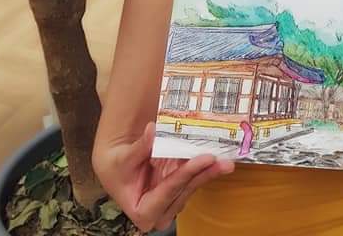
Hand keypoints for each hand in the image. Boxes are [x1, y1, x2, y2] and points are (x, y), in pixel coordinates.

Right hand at [93, 121, 234, 232]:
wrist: (117, 167)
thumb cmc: (118, 166)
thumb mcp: (124, 158)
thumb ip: (140, 147)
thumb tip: (152, 129)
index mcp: (143, 211)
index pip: (169, 191)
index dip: (187, 174)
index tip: (205, 159)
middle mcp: (159, 212)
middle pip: (185, 190)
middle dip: (204, 174)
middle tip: (224, 161)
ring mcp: (170, 203)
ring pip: (192, 186)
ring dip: (208, 172)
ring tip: (225, 159)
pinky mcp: (178, 192)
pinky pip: (193, 179)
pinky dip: (203, 168)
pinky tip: (216, 158)